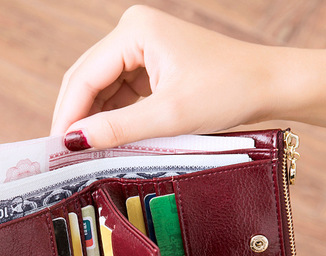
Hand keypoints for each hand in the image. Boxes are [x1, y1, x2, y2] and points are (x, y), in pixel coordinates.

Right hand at [51, 5, 325, 148]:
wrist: (269, 85)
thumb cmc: (227, 91)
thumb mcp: (169, 115)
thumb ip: (118, 128)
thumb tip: (73, 142)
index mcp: (134, 31)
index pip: (85, 76)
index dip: (67, 114)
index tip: (55, 149)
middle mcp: (133, 34)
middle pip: (88, 80)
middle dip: (76, 117)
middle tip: (62, 155)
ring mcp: (143, 50)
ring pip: (103, 90)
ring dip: (93, 120)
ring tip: (84, 152)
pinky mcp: (152, 67)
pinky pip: (121, 95)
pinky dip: (113, 118)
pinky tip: (108, 139)